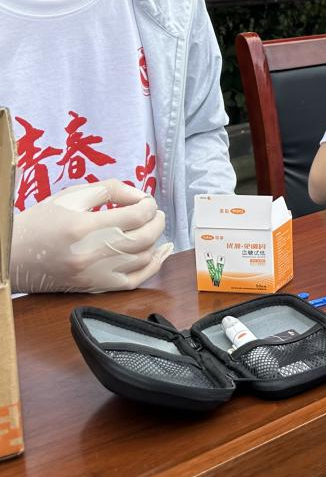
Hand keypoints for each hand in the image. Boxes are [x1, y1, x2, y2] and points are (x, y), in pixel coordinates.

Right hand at [10, 179, 170, 293]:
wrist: (14, 257)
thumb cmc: (41, 223)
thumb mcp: (70, 196)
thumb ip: (109, 190)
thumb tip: (140, 195)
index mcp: (83, 227)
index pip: (135, 216)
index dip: (148, 205)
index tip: (147, 201)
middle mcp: (90, 253)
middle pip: (144, 237)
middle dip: (157, 221)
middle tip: (154, 213)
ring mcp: (94, 274)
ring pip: (143, 258)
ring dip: (154, 240)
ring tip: (150, 227)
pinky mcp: (95, 287)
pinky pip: (134, 281)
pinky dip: (152, 266)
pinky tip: (160, 252)